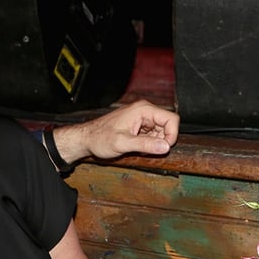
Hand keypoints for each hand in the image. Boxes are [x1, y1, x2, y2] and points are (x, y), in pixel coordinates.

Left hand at [52, 100, 179, 163]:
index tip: (164, 147)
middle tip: (146, 149)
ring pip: (160, 132)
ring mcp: (141, 119)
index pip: (172, 119)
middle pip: (167, 126)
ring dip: (153, 143)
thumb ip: (144, 144)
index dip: (172, 135)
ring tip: (136, 148)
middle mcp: (143, 111)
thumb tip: (165, 146)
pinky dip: (147, 143)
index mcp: (142, 109)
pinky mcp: (138, 126)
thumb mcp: (122, 143)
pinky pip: (152, 135)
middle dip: (161, 140)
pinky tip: (134, 146)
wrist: (86, 139)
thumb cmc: (99, 138)